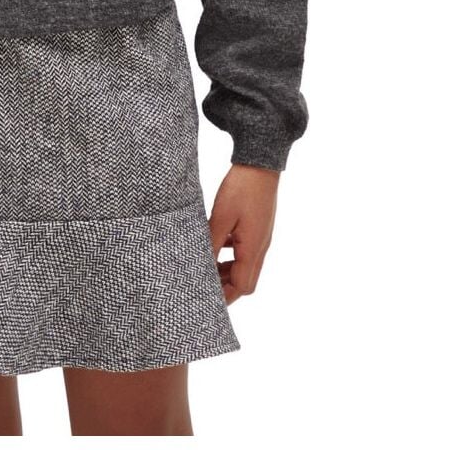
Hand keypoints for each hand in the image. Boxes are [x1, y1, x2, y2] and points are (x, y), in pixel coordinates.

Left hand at [207, 163, 279, 303]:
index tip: (207, 299)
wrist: (260, 165)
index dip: (226, 296)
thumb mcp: (221, 217)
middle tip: (204, 284)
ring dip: (228, 271)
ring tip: (207, 266)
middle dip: (226, 287)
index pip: (242, 287)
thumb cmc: (241, 189)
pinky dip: (232, 255)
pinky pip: (246, 251)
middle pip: (247, 281)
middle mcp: (260, 247)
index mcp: (253, 249)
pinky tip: (217, 245)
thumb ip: (213, 243)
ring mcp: (261, 238)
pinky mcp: (258, 227)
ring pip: (247, 266)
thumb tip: (203, 265)